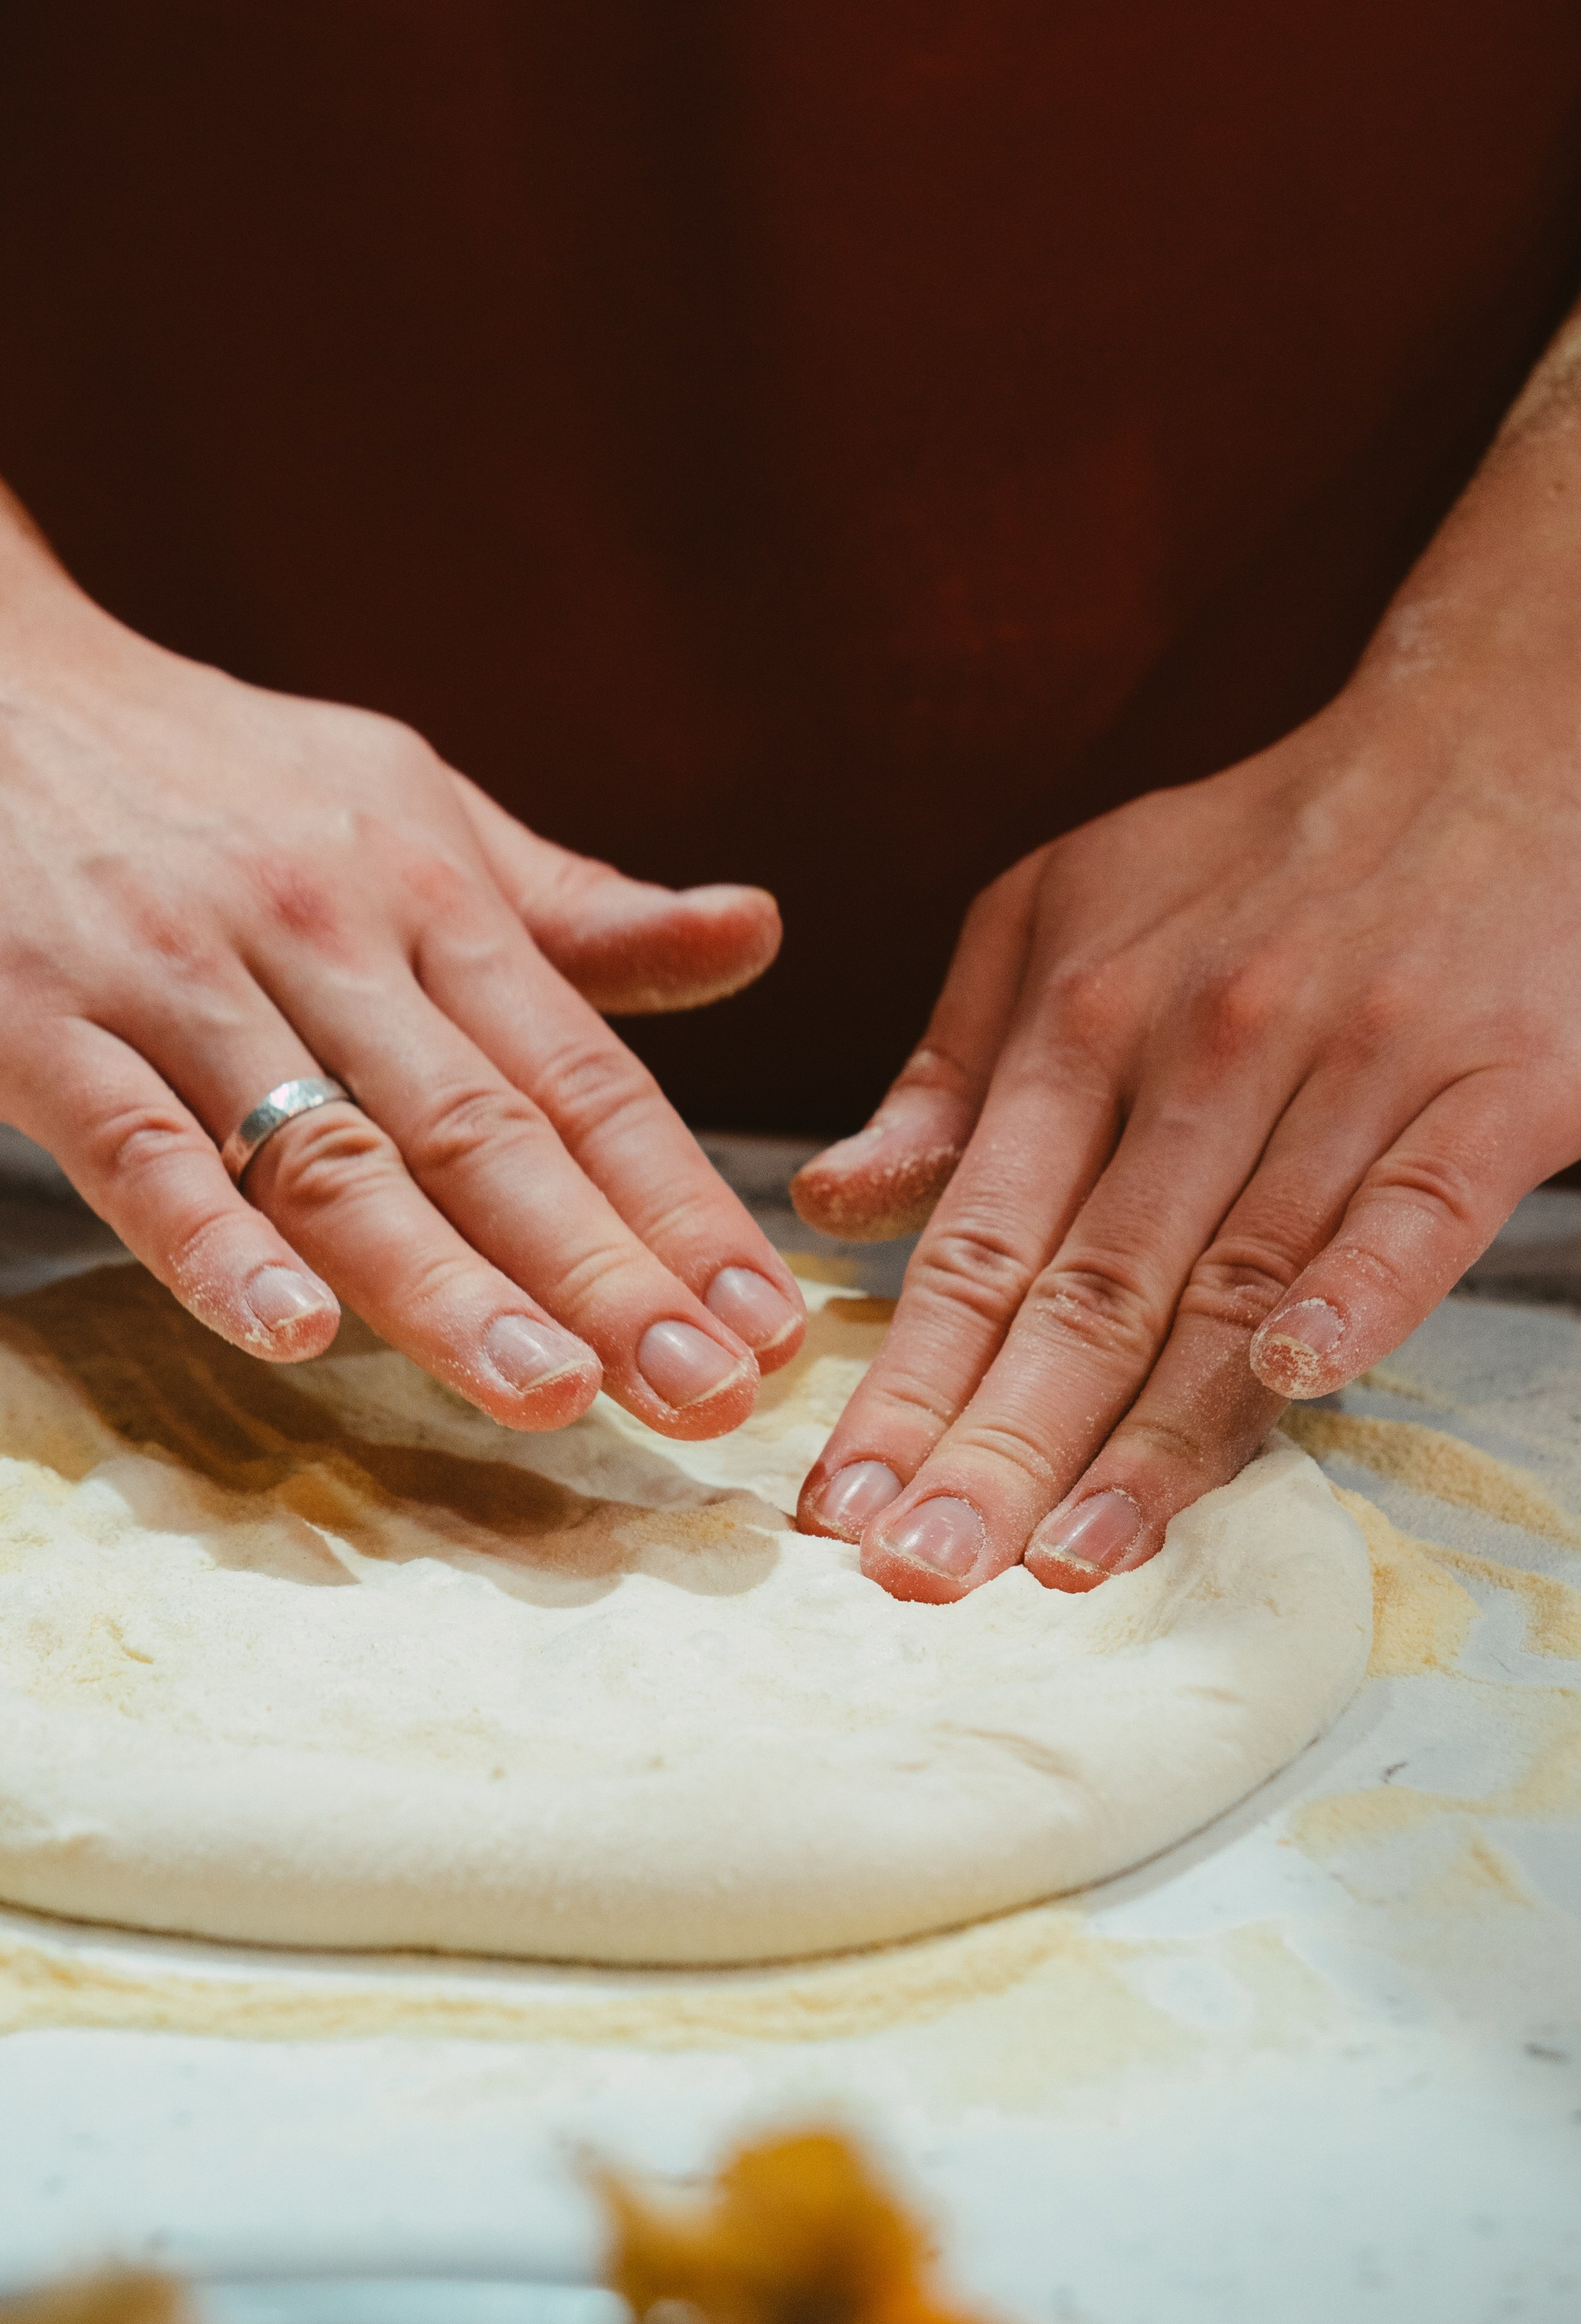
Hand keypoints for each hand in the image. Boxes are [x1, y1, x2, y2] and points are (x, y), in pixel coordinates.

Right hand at [0, 597, 806, 1435]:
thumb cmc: (207, 770)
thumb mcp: (411, 801)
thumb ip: (569, 905)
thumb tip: (755, 934)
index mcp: (428, 891)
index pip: (582, 1077)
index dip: (681, 1208)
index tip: (771, 1327)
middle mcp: (326, 933)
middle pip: (484, 1130)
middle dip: (606, 1272)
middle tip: (706, 1397)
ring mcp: (181, 977)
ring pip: (331, 1151)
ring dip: (446, 1282)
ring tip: (549, 1393)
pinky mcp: (42, 1020)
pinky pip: (139, 1146)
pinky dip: (214, 1241)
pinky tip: (290, 1327)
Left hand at [785, 663, 1580, 1602]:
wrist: (1483, 745)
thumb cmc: (1245, 855)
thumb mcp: (1054, 909)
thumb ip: (947, 1065)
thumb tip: (829, 1201)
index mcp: (1082, 1015)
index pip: (978, 1238)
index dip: (908, 1382)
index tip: (841, 1505)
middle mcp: (1201, 1046)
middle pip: (1088, 1286)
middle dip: (996, 1446)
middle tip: (920, 1578)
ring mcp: (1353, 1066)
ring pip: (1237, 1279)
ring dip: (1150, 1433)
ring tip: (1064, 1563)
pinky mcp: (1494, 1083)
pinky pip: (1421, 1208)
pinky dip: (1359, 1293)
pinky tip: (1293, 1388)